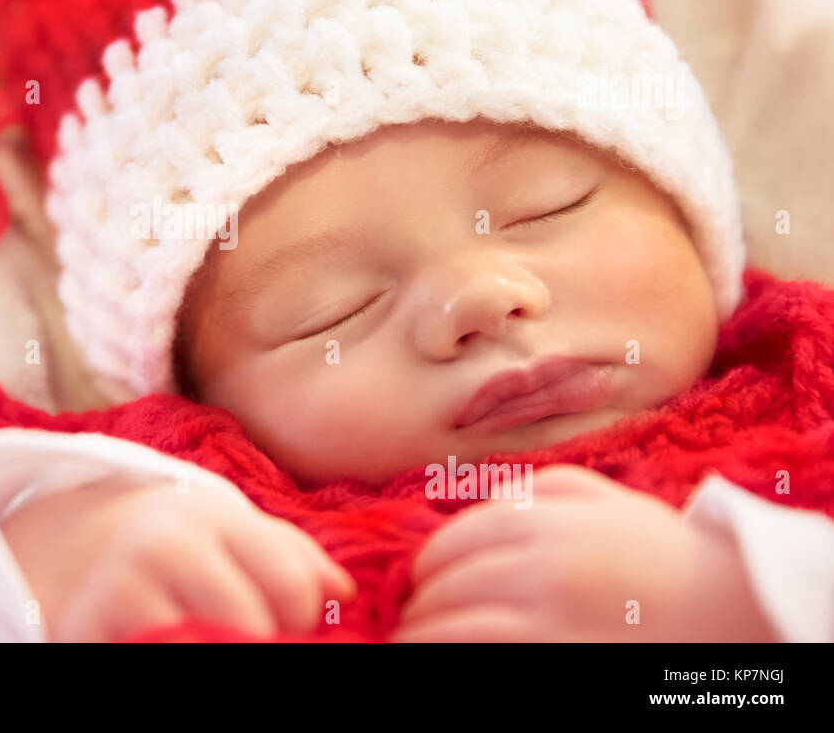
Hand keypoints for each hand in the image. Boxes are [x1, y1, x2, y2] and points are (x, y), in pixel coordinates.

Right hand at [0, 474, 356, 642]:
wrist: (55, 538)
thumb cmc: (165, 541)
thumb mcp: (222, 528)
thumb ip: (287, 554)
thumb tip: (343, 592)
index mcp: (213, 517)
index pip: (292, 586)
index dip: (301, 621)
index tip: (285, 626)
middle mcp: (168, 545)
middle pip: (252, 629)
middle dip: (259, 645)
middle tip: (240, 638)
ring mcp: (122, 588)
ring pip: (204, 649)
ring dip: (210, 650)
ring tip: (202, 639)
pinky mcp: (84, 625)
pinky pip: (150, 655)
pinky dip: (165, 653)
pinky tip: (161, 644)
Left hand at [390, 464, 778, 641]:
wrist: (737, 613)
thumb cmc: (664, 557)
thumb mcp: (606, 501)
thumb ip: (536, 492)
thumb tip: (471, 508)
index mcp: (550, 521)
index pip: (456, 540)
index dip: (428, 564)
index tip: (420, 581)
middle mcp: (545, 566)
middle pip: (450, 583)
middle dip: (421, 602)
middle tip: (414, 614)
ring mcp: (552, 619)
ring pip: (454, 626)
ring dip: (421, 635)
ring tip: (412, 642)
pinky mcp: (559, 658)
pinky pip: (480, 655)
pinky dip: (448, 654)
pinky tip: (434, 655)